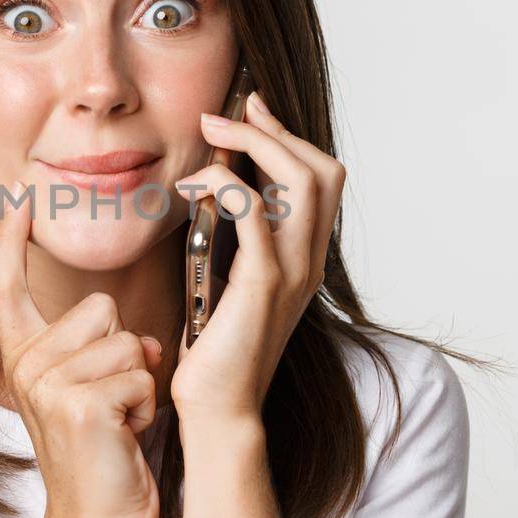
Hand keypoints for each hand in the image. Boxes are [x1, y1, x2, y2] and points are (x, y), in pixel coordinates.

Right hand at [0, 184, 164, 517]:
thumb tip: (145, 337)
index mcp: (24, 358)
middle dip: (128, 352)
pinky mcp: (79, 404)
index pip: (7, 287)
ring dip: (142, 384)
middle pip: (102, 309)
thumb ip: (105, 351)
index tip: (18, 197)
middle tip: (113, 403)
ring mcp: (48, 384)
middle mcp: (26, 366)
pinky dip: (147, 407)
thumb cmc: (105, 456)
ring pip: (129, 340)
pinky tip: (127, 437)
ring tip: (121, 423)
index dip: (11, 241)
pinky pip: (141, 374)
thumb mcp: (96, 391)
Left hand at [170, 90, 345, 424]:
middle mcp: (308, 262)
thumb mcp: (227, 282)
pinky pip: (256, 214)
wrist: (219, 409)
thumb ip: (232, 243)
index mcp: (304, 259)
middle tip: (227, 114)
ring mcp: (293, 272)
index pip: (319, 180)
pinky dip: (228, 185)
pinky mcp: (263, 284)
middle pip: (321, 170)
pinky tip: (196, 183)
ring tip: (213, 132)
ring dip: (256, 143)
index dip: (287, 136)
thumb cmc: (214, 352)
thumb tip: (208, 193)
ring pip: (302, 180)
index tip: (251, 107)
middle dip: (274, 130)